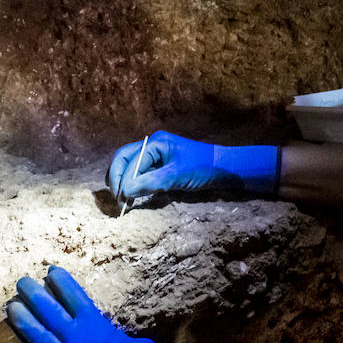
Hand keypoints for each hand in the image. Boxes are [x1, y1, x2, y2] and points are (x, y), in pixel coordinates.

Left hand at [0, 266, 179, 342]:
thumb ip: (122, 340)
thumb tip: (123, 342)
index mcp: (97, 327)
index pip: (75, 298)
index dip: (62, 283)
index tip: (50, 271)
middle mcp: (77, 341)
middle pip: (50, 312)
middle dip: (34, 295)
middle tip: (21, 282)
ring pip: (38, 338)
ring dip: (23, 322)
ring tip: (9, 307)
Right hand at [106, 131, 279, 201]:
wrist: (225, 170)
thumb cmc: (204, 167)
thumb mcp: (177, 175)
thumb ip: (151, 182)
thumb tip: (126, 191)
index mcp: (155, 142)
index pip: (129, 159)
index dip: (122, 179)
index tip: (122, 197)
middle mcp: (152, 146)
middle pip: (124, 159)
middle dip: (116, 178)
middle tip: (116, 198)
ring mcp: (156, 156)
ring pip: (130, 167)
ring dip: (123, 182)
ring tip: (122, 200)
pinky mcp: (161, 168)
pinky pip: (140, 174)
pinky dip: (134, 185)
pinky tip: (133, 197)